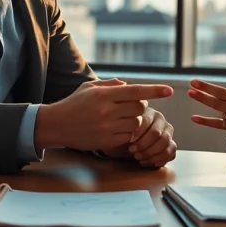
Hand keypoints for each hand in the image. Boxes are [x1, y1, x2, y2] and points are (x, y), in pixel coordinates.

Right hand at [36, 79, 172, 151]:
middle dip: (140, 106)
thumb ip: (111, 85)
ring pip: (136, 123)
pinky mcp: (107, 141)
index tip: (169, 91)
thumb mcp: (89, 88)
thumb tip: (129, 85)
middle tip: (130, 107)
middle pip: (139, 108)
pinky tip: (116, 130)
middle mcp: (107, 110)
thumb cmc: (74, 103)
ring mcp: (107, 127)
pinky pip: (128, 137)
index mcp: (104, 94)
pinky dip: (127, 133)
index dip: (154, 91)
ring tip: (121, 119)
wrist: (56, 125)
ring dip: (134, 120)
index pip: (136, 91)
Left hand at [126, 107, 175, 167]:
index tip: (129, 143)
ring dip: (151, 154)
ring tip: (138, 158)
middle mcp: (160, 120)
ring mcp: (167, 133)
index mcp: (148, 112)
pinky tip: (147, 162)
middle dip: (144, 146)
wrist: (122, 145)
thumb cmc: (120, 136)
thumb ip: (125, 128)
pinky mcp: (170, 146)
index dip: (138, 135)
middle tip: (133, 152)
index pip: (147, 122)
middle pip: (157, 134)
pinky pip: (171, 153)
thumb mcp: (118, 131)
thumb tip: (131, 135)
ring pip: (166, 144)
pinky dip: (159, 160)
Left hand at [188, 68, 225, 150]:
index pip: (222, 92)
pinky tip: (196, 118)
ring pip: (217, 112)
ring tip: (192, 96)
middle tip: (190, 88)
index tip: (196, 82)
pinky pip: (220, 125)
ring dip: (204, 104)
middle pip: (216, 101)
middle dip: (202, 94)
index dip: (208, 87)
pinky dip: (207, 122)